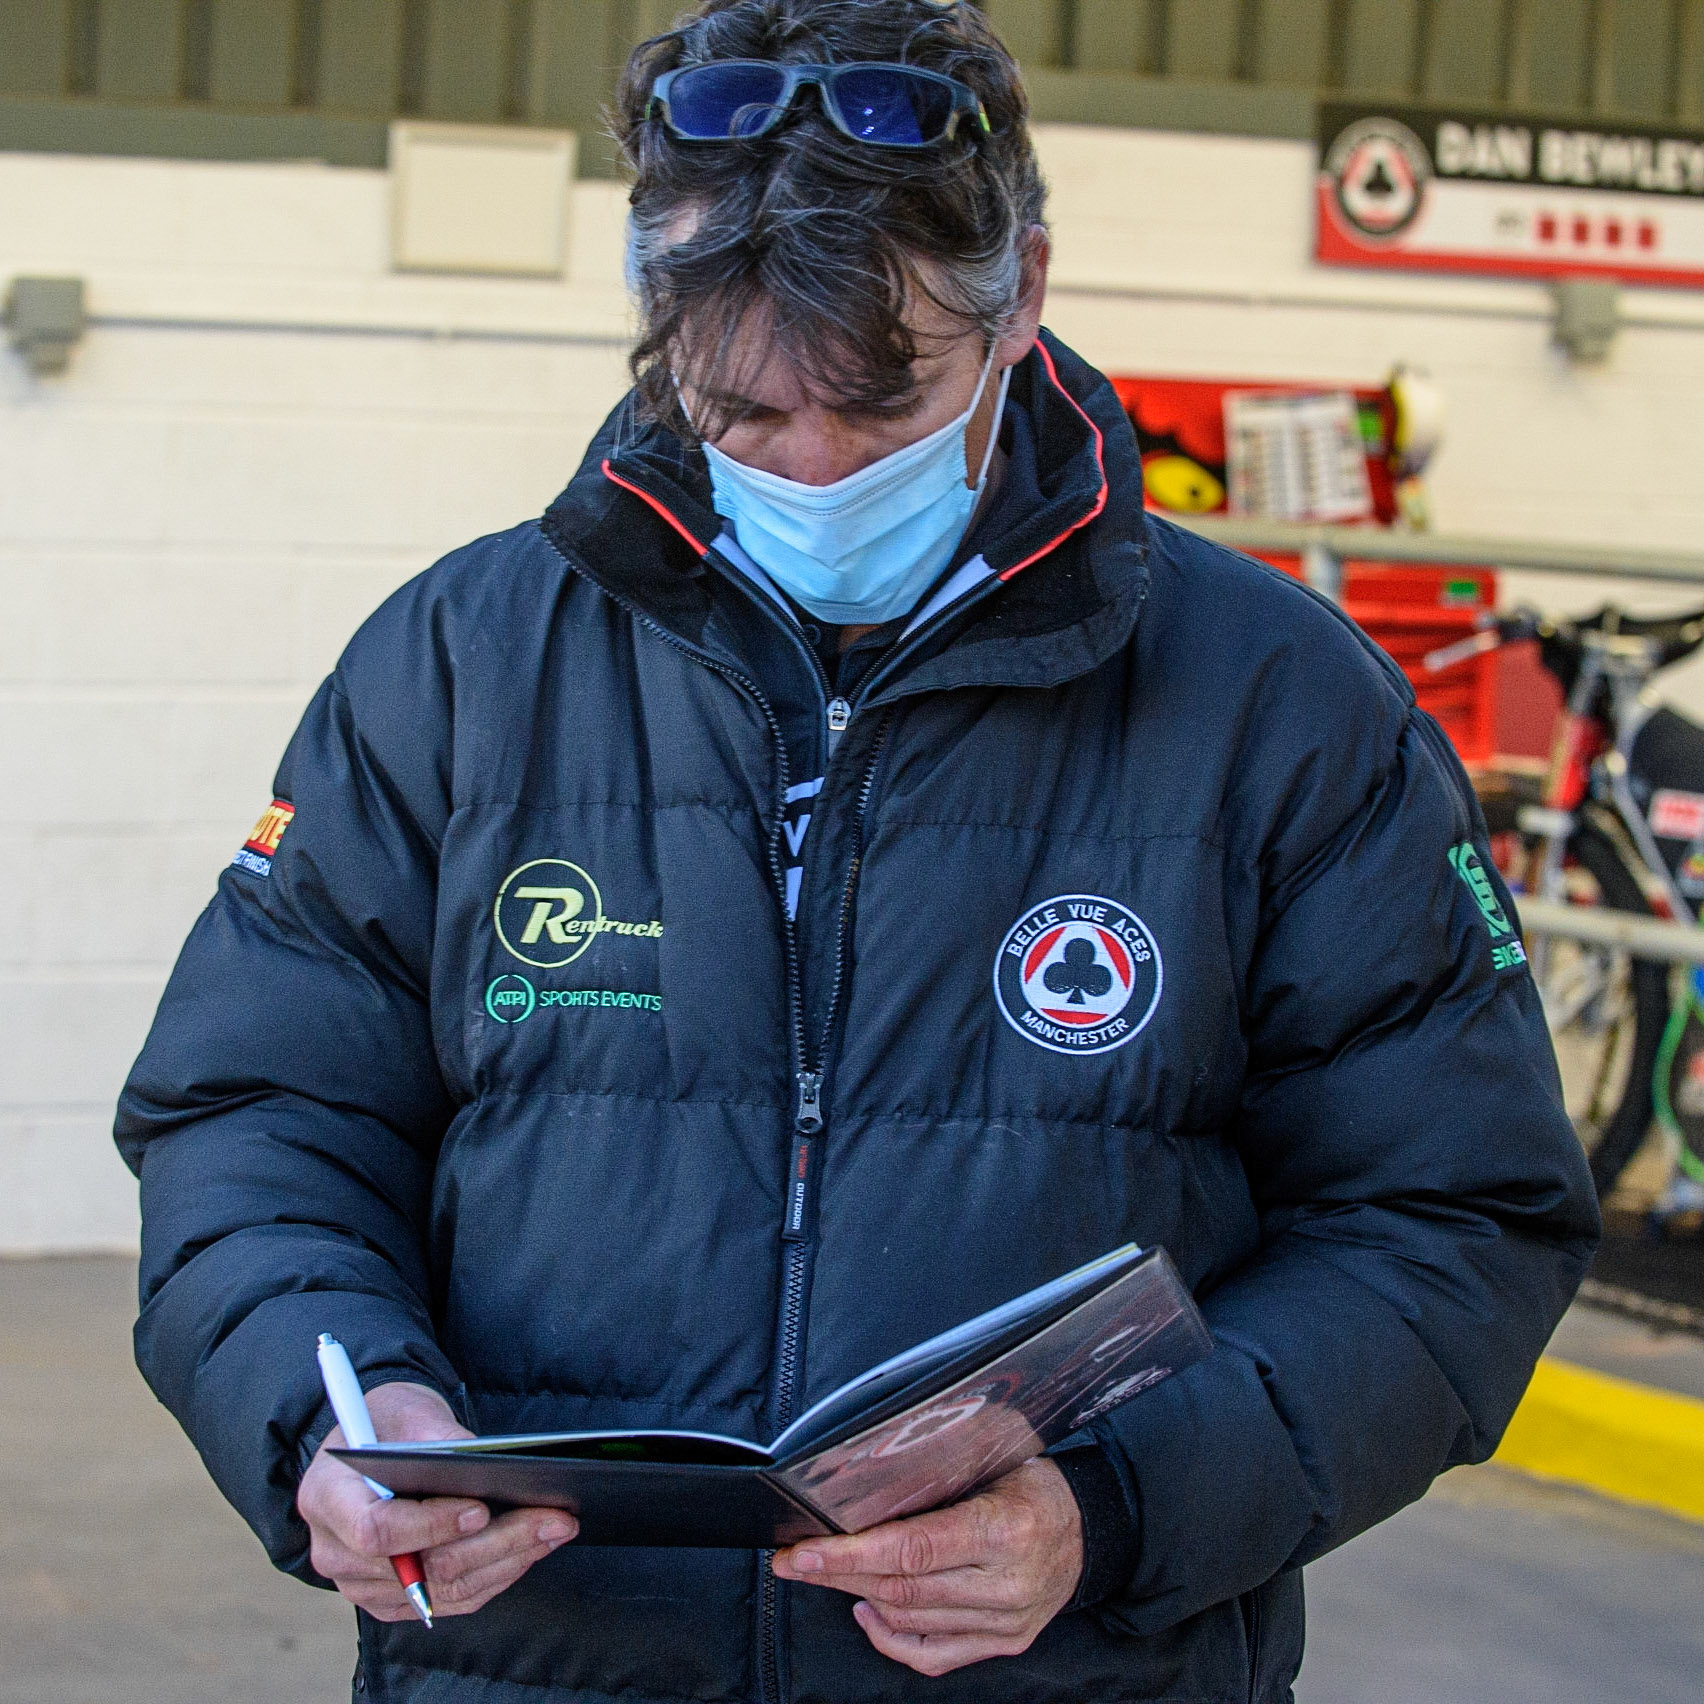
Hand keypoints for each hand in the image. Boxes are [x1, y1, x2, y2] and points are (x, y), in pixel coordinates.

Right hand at [297, 1381, 576, 1620]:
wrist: (372, 1445)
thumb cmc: (389, 1421)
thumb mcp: (408, 1411)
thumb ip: (440, 1441)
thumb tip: (493, 1468)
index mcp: (325, 1498)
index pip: (375, 1531)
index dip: (431, 1526)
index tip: (481, 1507)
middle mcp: (335, 1553)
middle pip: (421, 1568)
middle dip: (497, 1542)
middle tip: (553, 1518)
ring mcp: (362, 1584)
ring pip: (444, 1589)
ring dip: (508, 1561)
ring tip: (556, 1529)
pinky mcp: (393, 1600)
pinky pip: (450, 1598)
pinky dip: (495, 1575)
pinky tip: (531, 1548)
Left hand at [772, 1456, 1082, 1675]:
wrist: (1089, 1531)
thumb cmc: (1034, 1485)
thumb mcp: (997, 1459)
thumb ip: (940, 1475)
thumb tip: (865, 1477)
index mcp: (1004, 1531)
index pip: (912, 1549)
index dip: (851, 1553)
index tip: (805, 1550)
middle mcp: (1005, 1585)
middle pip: (901, 1588)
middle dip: (837, 1573)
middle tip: (793, 1558)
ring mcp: (1005, 1623)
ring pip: (909, 1619)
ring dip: (857, 1595)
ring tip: (823, 1573)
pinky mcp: (1003, 1644)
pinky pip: (933, 1654)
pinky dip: (890, 1636)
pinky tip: (866, 1609)